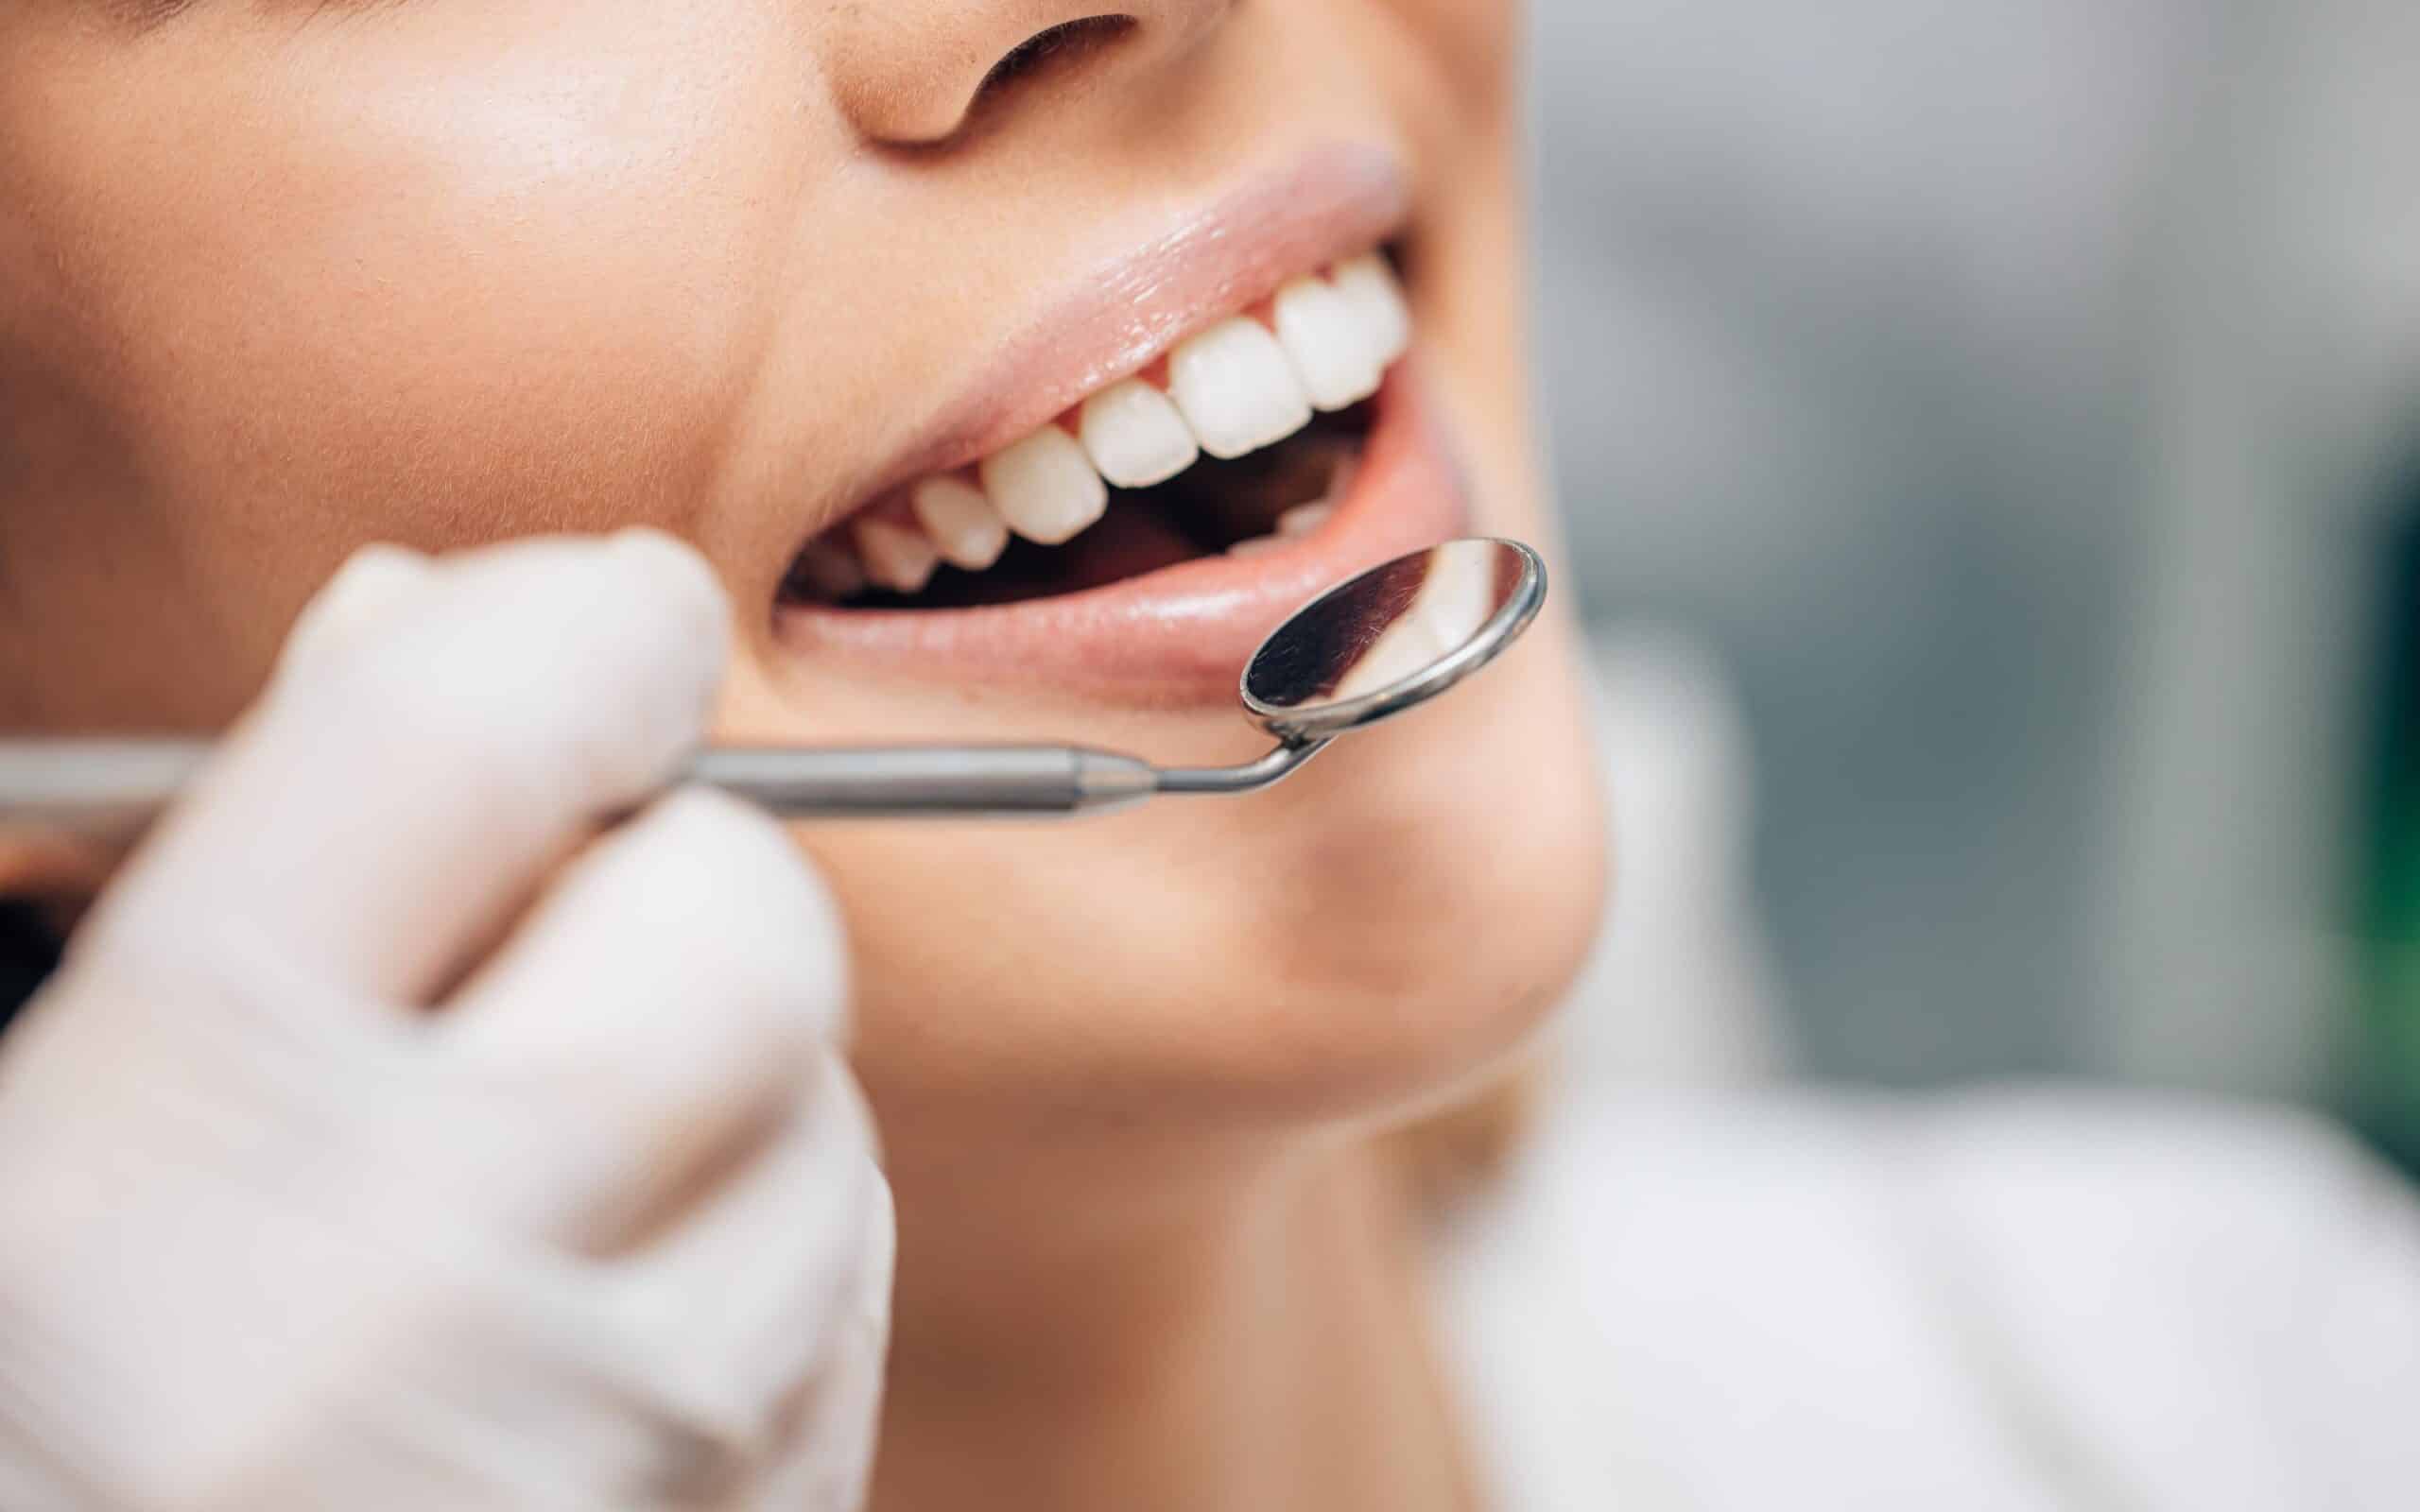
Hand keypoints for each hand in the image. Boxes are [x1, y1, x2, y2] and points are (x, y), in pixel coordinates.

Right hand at [0, 533, 890, 1509]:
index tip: (592, 623)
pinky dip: (757, 1244)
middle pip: (740, 910)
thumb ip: (233, 862)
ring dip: (718, 1082)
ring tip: (529, 1182)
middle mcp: (417, 1294)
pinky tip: (598, 1308)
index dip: (568, 622)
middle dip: (663, 880)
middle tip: (541, 949)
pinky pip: (840, 1283)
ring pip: (825, 1099)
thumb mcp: (36, 1128)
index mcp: (178, 1134)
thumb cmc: (40, 1401)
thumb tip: (419, 618)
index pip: (479, 725)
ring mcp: (614, 1453)